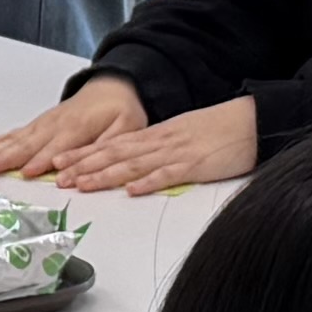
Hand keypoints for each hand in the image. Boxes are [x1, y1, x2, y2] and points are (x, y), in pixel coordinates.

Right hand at [0, 74, 149, 179]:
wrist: (114, 86)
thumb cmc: (122, 110)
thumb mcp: (127, 128)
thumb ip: (106, 147)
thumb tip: (82, 167)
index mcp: (78, 127)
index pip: (57, 146)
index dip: (42, 159)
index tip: (26, 172)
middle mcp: (56, 124)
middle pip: (28, 144)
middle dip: (7, 157)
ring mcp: (44, 123)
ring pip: (16, 138)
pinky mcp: (38, 124)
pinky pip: (14, 133)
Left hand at [46, 95, 258, 196]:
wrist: (253, 121)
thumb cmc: (222, 131)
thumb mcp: (183, 137)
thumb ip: (159, 150)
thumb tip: (135, 167)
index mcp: (158, 136)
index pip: (114, 145)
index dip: (85, 155)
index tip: (61, 163)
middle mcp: (161, 142)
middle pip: (116, 153)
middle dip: (84, 165)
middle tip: (58, 176)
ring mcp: (177, 152)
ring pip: (134, 163)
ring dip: (105, 174)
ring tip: (81, 184)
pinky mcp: (196, 164)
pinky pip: (169, 174)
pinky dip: (149, 182)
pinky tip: (132, 190)